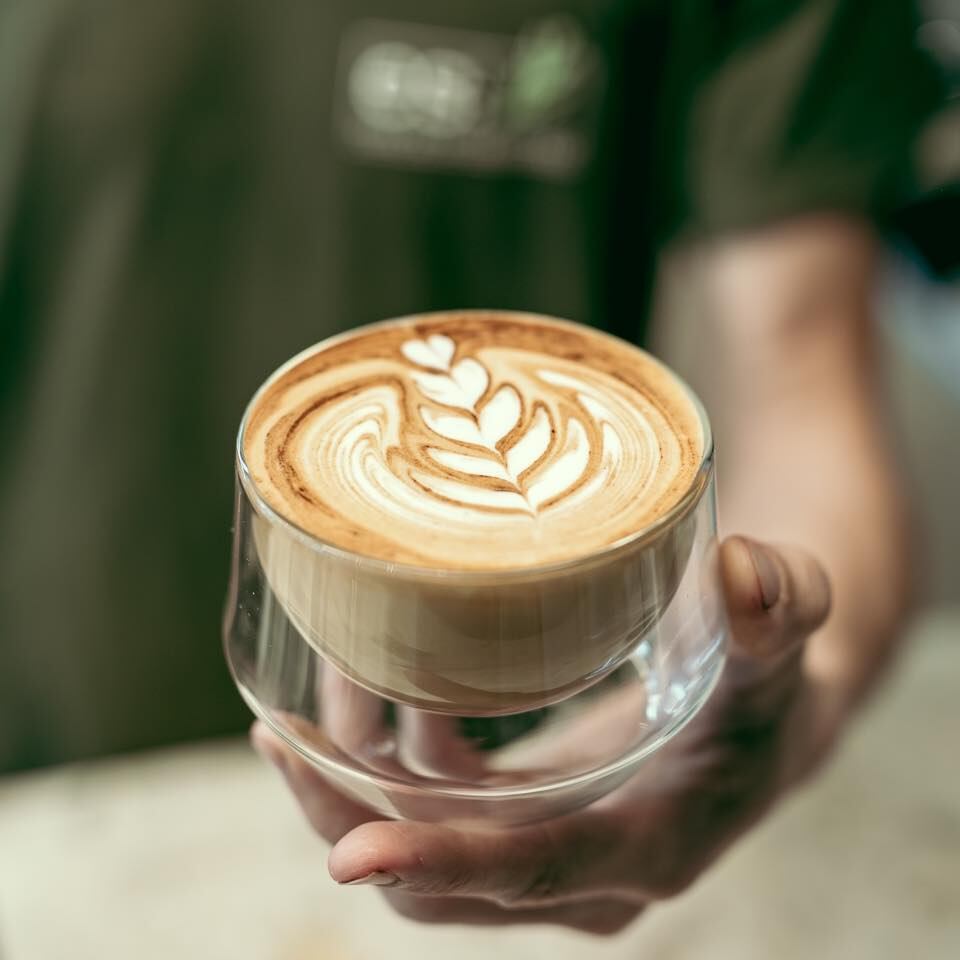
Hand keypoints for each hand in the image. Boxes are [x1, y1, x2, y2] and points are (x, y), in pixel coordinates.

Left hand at [252, 536, 830, 934]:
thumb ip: (779, 609)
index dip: (445, 862)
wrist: (755, 715)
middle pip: (440, 884)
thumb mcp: (779, 643)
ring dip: (346, 788)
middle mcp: (582, 872)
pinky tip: (345, 700)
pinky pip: (424, 812)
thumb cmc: (766, 682)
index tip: (351, 855)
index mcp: (648, 844)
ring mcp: (542, 851)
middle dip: (350, 821)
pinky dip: (373, 768)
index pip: (533, 870)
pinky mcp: (517, 818)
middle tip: (283, 735)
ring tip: (292, 706)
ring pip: (415, 852)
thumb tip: (742, 570)